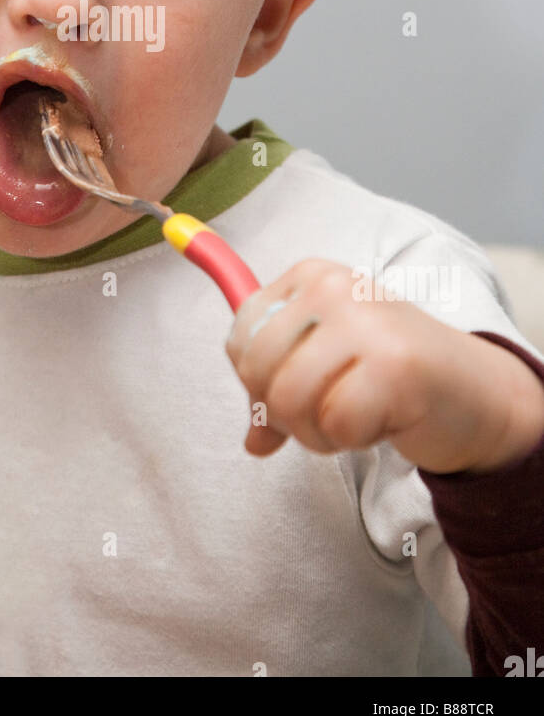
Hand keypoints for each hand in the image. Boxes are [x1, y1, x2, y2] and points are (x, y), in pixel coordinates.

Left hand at [225, 259, 543, 472]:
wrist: (473, 389)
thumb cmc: (390, 374)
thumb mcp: (326, 362)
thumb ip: (279, 388)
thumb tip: (252, 439)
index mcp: (310, 276)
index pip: (240, 335)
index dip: (256, 380)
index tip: (296, 388)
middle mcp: (332, 287)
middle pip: (257, 369)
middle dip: (284, 411)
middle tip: (327, 413)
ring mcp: (364, 322)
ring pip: (289, 399)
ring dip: (317, 432)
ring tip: (354, 417)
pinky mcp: (394, 366)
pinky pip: (335, 423)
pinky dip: (351, 439)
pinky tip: (381, 421)